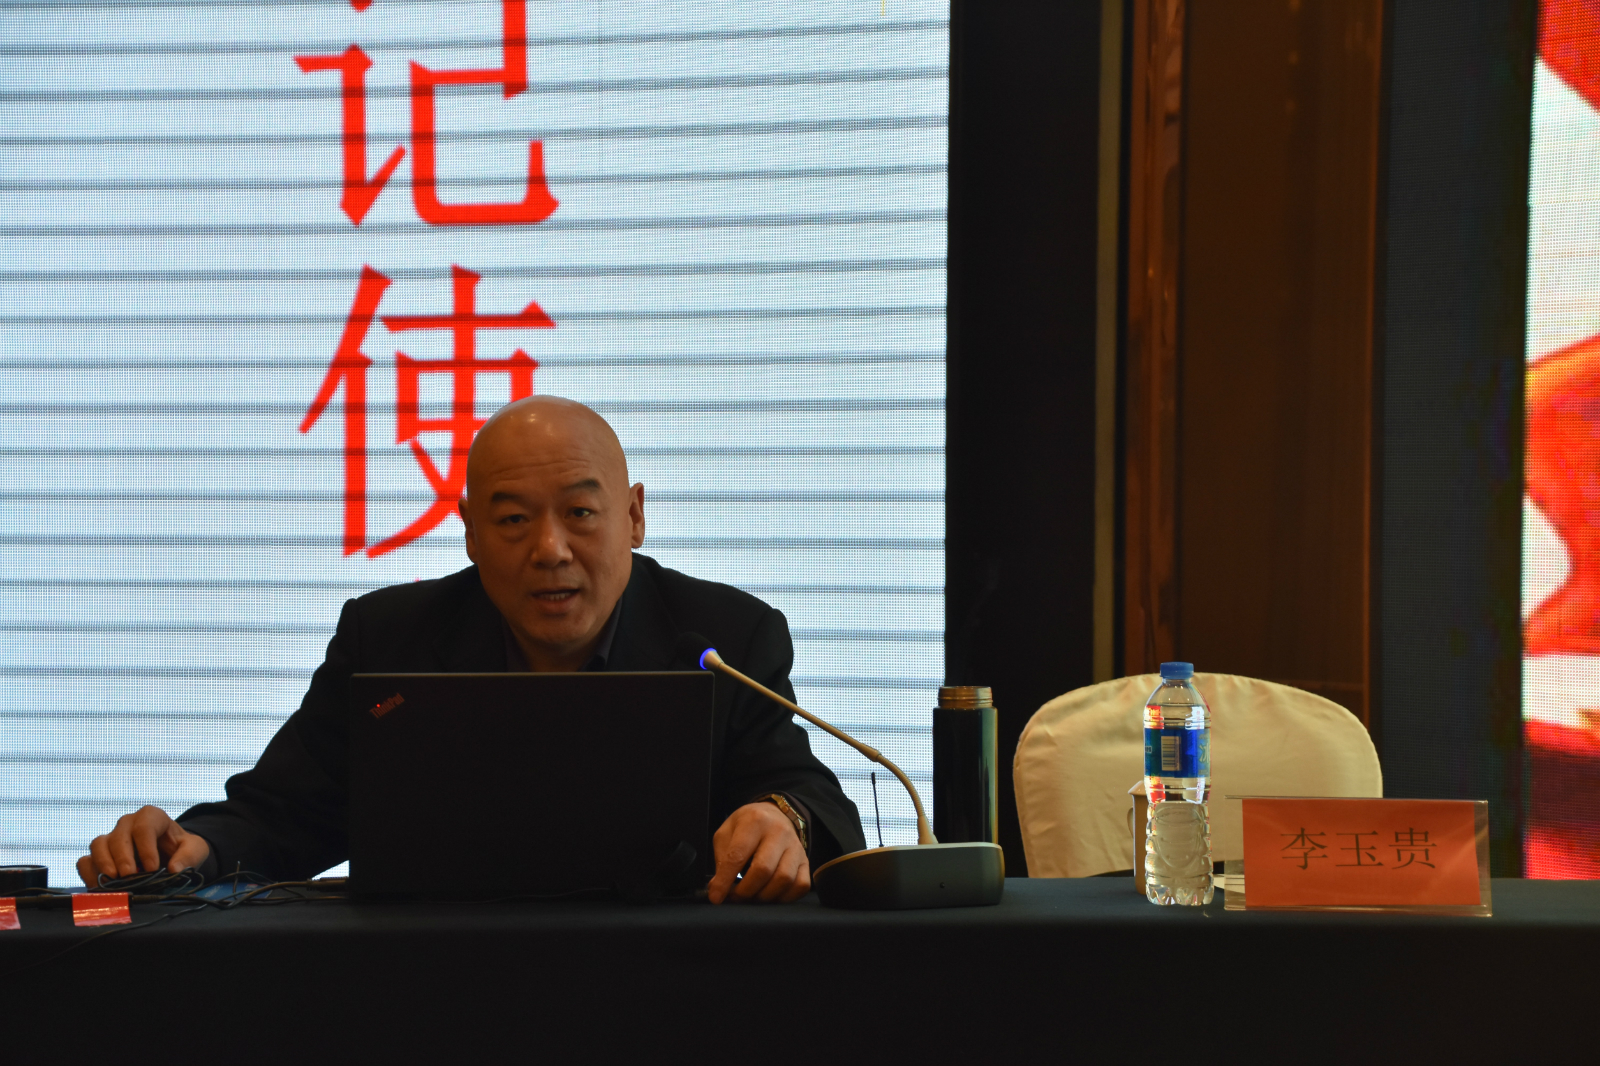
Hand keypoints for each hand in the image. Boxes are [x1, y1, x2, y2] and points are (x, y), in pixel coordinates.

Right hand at [76, 805, 210, 885]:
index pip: (144, 827)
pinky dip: (89, 873)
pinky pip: (85, 860)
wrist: (169, 854)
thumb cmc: (180, 848)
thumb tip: (173, 869)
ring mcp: (111, 838)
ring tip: (114, 881)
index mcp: (151, 817)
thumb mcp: (194, 849)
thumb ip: (188, 857)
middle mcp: (127, 823)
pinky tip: (99, 886)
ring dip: (104, 864)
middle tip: (131, 876)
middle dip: (124, 858)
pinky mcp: (99, 856)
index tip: (153, 868)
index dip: (146, 848)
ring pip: (98, 845)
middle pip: (118, 836)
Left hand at [706, 801, 809, 903]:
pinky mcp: (806, 861)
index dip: (725, 880)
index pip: (738, 855)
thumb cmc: (746, 826)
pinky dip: (785, 897)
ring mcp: (796, 846)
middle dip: (745, 891)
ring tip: (752, 896)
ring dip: (764, 896)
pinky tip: (771, 895)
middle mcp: (779, 831)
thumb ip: (722, 858)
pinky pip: (801, 885)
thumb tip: (717, 888)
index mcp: (755, 820)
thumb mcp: (727, 832)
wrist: (774, 815)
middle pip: (763, 869)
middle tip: (734, 897)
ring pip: (784, 879)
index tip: (716, 897)